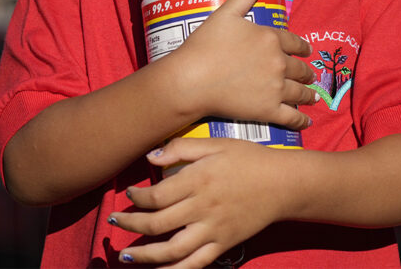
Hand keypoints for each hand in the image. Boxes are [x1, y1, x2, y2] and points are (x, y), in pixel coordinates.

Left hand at [111, 138, 286, 267]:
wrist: (284, 183)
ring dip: (145, 255)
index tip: (130, 194)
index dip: (136, 198)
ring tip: (126, 255)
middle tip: (116, 221)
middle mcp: (203, 207)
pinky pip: (196, 263)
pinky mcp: (224, 244)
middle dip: (131, 224)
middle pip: (157, 223)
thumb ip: (182, 148)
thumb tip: (151, 157)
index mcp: (199, 179)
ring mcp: (214, 229)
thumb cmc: (250, 159)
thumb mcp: (217, 143)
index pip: (156, 195)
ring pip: (172, 250)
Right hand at [168, 0, 316, 130]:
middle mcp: (279, 62)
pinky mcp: (268, 111)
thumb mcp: (226, 12)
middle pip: (300, 68)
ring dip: (309, 94)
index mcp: (271, 38)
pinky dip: (302, 120)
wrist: (191, 79)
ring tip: (313, 96)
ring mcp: (275, 88)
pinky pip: (292, 117)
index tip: (307, 51)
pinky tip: (307, 121)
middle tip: (309, 76)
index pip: (295, 42)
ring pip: (300, 92)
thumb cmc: (205, 44)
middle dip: (306, 72)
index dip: (302, 47)